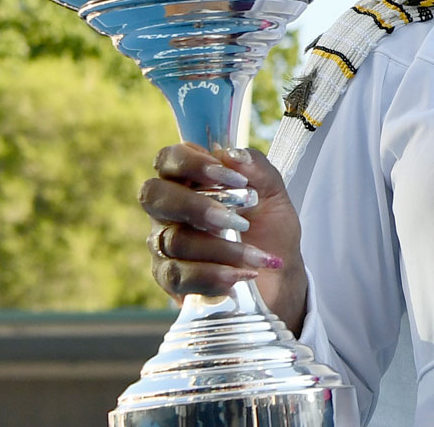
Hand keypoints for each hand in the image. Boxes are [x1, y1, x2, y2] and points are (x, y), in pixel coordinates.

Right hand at [138, 144, 308, 334]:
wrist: (278, 277)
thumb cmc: (269, 231)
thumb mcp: (274, 196)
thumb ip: (257, 169)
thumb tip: (232, 154)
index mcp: (191, 181)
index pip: (169, 159)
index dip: (193, 163)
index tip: (233, 179)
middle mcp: (170, 210)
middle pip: (154, 196)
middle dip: (197, 207)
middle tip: (236, 221)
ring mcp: (165, 244)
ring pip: (175, 240)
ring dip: (221, 249)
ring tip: (255, 256)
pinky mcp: (169, 278)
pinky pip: (178, 275)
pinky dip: (213, 275)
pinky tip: (239, 275)